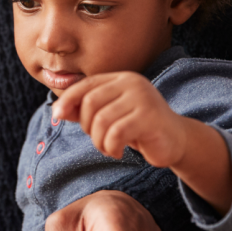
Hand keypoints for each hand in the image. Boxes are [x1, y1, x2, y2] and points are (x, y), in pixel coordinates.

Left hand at [52, 72, 185, 166]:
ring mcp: (143, 98)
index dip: (67, 99)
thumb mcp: (108, 117)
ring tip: (108, 148)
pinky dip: (111, 147)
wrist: (176, 140)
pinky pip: (116, 133)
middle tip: (97, 139)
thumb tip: (57, 111)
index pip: (86, 85)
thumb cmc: (137, 128)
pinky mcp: (150, 117)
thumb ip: (84, 112)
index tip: (56, 115)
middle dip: (86, 125)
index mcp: (121, 79)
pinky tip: (118, 151)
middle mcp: (132, 83)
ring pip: (101, 120)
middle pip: (90, 102)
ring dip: (98, 141)